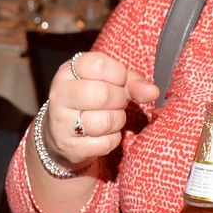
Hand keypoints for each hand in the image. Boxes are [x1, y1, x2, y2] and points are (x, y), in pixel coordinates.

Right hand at [39, 50, 157, 171]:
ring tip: (111, 118)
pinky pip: (104, 143)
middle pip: (102, 94)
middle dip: (120, 100)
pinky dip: (112, 140)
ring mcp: (61, 122)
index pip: (99, 65)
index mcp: (68, 72)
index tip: (118, 82)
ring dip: (117, 121)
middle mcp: (60, 94)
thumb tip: (153, 91)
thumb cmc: (91, 102)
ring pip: (104, 121)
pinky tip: (104, 135)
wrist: (62, 134)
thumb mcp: (109, 83)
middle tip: (118, 103)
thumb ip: (132, 82)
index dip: (118, 75)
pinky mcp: (69, 146)